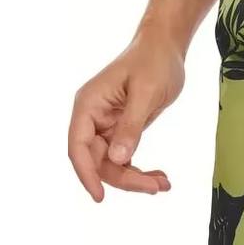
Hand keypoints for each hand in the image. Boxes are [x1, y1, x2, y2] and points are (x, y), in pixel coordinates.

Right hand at [69, 32, 184, 200]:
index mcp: (88, 105)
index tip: (100, 197)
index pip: (78, 147)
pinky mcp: (121, 129)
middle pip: (98, 160)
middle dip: (125, 178)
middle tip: (156, 187)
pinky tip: (160, 176)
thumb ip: (131, 126)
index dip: (86, 174)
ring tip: (163, 183)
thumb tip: (117, 159)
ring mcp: (106, 125)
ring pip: (112, 163)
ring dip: (135, 177)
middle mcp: (92, 117)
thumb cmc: (154, 62)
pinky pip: (124, 157)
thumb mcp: (146, 93)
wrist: (165, 48)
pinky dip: (140, 169)